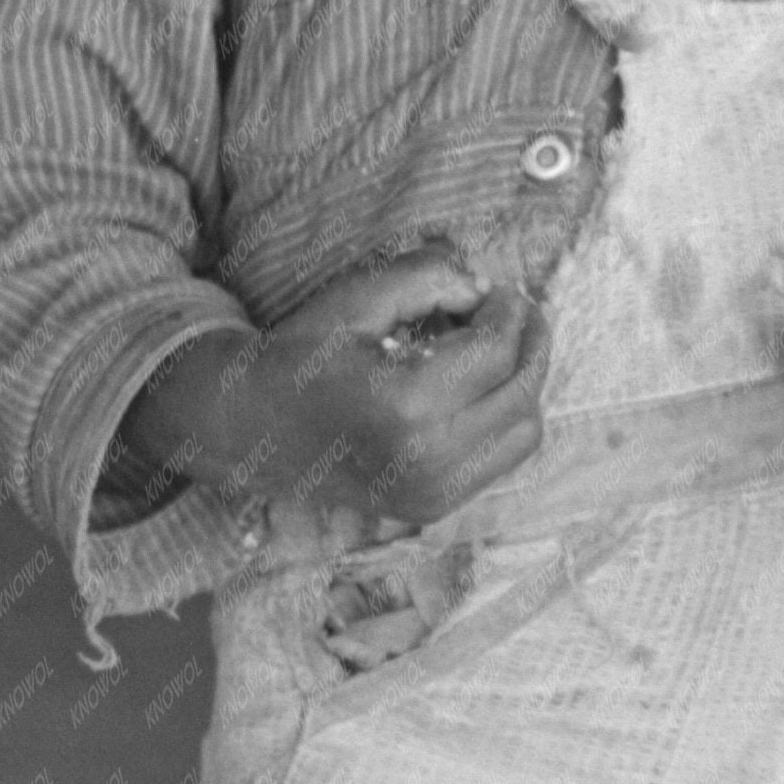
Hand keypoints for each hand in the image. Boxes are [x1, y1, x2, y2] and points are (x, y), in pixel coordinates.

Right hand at [119, 250, 543, 539]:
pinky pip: (501, 460)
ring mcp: (433, 491)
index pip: (496, 351)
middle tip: (518, 312)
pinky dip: (503, 420)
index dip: (509, 312)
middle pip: (521, 392)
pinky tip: (478, 390)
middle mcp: (426, 457)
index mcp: (405, 404)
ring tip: (499, 350)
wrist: (253, 429)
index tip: (501, 290)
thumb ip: (429, 278)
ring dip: (523, 385)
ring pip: (523, 432)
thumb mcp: (358, 297)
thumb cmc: (303, 355)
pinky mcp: (433, 506)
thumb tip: (488, 287)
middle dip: (531, 343)